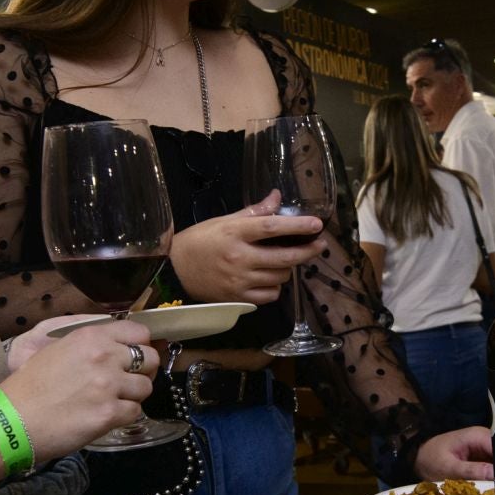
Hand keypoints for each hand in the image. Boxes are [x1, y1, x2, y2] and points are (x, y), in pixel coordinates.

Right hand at [0, 319, 158, 460]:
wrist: (12, 420)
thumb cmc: (29, 387)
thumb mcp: (58, 349)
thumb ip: (90, 345)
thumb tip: (117, 347)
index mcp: (90, 337)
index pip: (139, 332)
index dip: (142, 345)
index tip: (136, 356)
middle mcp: (103, 357)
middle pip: (150, 358)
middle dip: (144, 371)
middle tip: (129, 381)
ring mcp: (108, 386)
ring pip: (146, 387)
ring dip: (134, 395)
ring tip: (113, 401)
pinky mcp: (108, 413)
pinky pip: (136, 412)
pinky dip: (125, 416)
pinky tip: (106, 416)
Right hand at [169, 190, 326, 304]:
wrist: (174, 270)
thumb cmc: (200, 241)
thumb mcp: (224, 221)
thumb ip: (254, 212)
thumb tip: (277, 196)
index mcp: (236, 233)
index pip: (272, 227)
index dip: (298, 226)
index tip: (317, 224)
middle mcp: (240, 257)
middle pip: (284, 257)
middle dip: (307, 251)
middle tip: (319, 245)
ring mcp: (240, 281)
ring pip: (280, 277)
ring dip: (287, 268)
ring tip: (284, 260)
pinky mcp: (238, 298)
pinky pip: (270, 295)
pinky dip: (275, 287)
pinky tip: (270, 279)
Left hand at [416, 426, 492, 481]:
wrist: (419, 459)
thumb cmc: (430, 460)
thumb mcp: (448, 468)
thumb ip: (471, 471)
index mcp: (476, 435)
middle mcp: (484, 439)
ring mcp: (484, 448)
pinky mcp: (483, 457)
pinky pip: (494, 467)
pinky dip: (494, 476)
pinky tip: (493, 486)